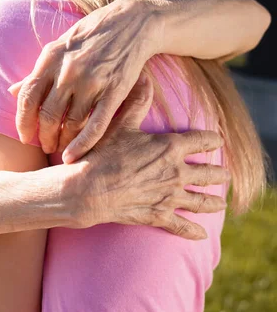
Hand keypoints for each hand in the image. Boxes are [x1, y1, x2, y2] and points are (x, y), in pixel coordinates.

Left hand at [10, 0, 161, 162]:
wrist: (132, 23)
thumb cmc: (90, 36)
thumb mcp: (58, 47)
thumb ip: (37, 72)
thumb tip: (12, 92)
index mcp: (50, 58)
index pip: (28, 97)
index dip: (23, 122)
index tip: (24, 136)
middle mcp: (68, 70)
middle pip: (48, 115)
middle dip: (43, 136)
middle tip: (45, 146)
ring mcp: (92, 81)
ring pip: (70, 123)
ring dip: (62, 141)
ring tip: (60, 149)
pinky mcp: (115, 90)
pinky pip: (95, 125)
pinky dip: (82, 144)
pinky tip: (72, 157)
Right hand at [64, 74, 228, 239]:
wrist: (87, 189)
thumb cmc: (102, 154)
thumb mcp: (119, 125)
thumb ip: (136, 102)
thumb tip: (142, 78)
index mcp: (170, 147)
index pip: (203, 140)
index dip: (212, 139)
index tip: (216, 140)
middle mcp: (176, 172)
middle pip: (209, 173)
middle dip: (218, 174)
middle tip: (224, 174)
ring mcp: (169, 196)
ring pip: (201, 201)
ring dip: (213, 202)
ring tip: (220, 204)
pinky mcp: (158, 215)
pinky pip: (181, 226)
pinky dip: (192, 231)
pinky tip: (201, 234)